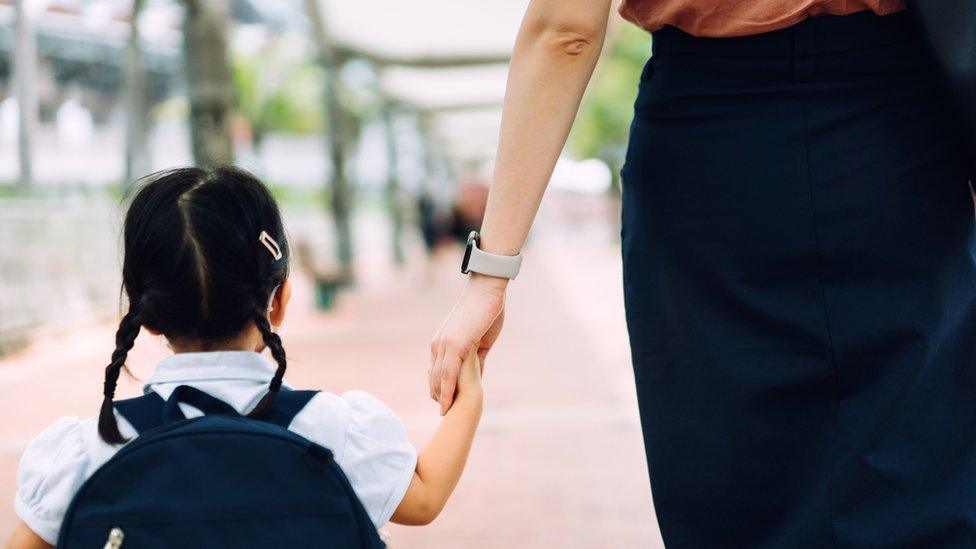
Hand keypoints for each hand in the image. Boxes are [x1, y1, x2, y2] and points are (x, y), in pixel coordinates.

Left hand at [430, 273, 505, 413]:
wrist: (487, 290)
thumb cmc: (486, 312)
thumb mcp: (481, 342)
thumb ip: (477, 361)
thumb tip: (478, 375)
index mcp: (443, 343)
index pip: (437, 371)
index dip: (439, 389)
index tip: (442, 404)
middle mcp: (439, 345)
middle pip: (434, 378)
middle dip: (437, 397)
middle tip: (443, 416)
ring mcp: (445, 345)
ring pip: (439, 378)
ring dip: (441, 398)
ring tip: (444, 416)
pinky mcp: (455, 345)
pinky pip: (448, 373)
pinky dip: (447, 390)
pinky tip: (448, 403)